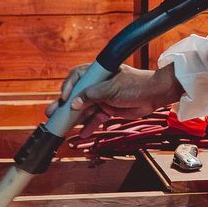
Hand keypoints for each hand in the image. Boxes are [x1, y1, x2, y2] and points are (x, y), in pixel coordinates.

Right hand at [54, 63, 181, 129]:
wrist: (155, 95)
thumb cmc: (136, 85)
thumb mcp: (112, 89)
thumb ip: (92, 95)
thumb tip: (74, 103)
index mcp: (99, 73)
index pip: (77, 77)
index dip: (68, 87)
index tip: (64, 98)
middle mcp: (98, 85)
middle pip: (77, 95)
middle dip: (65, 105)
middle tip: (52, 114)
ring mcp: (103, 98)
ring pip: (85, 109)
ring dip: (75, 118)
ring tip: (62, 127)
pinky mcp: (109, 109)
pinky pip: (95, 118)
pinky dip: (89, 126)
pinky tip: (82, 133)